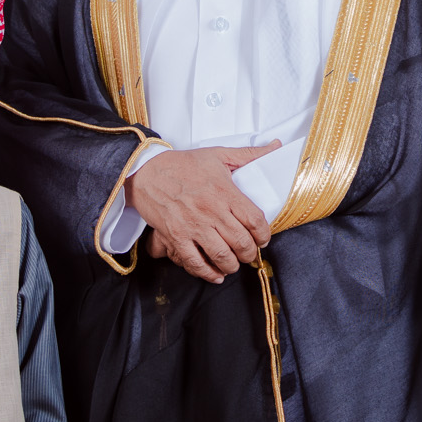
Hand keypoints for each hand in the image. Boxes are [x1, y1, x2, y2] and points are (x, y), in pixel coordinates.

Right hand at [126, 142, 280, 283]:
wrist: (146, 171)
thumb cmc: (182, 164)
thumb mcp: (218, 154)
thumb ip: (249, 154)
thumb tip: (275, 146)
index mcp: (224, 191)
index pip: (254, 220)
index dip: (264, 235)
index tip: (263, 238)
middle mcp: (211, 211)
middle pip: (241, 242)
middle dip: (250, 253)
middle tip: (249, 253)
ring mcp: (193, 226)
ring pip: (221, 256)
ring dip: (232, 265)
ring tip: (233, 263)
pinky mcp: (176, 237)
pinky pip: (195, 262)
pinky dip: (207, 273)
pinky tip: (215, 274)